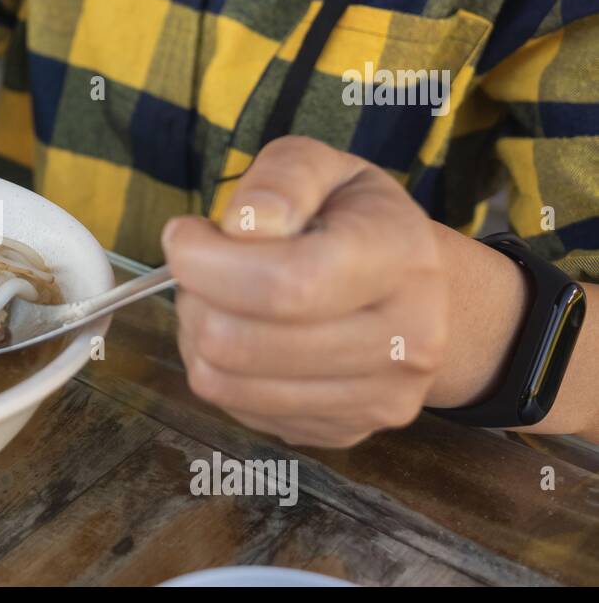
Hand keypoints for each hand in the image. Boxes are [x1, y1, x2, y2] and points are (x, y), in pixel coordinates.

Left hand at [162, 137, 449, 447]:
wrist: (419, 293)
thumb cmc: (356, 222)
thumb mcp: (327, 169)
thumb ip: (282, 179)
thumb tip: (244, 226)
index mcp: (400, 259)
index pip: (285, 283)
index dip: (207, 263)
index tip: (183, 236)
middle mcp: (404, 341)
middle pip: (240, 343)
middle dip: (194, 296)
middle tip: (201, 267)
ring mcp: (376, 399)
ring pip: (225, 383)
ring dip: (197, 336)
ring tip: (219, 300)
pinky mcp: (342, 434)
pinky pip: (235, 409)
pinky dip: (220, 370)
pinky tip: (245, 336)